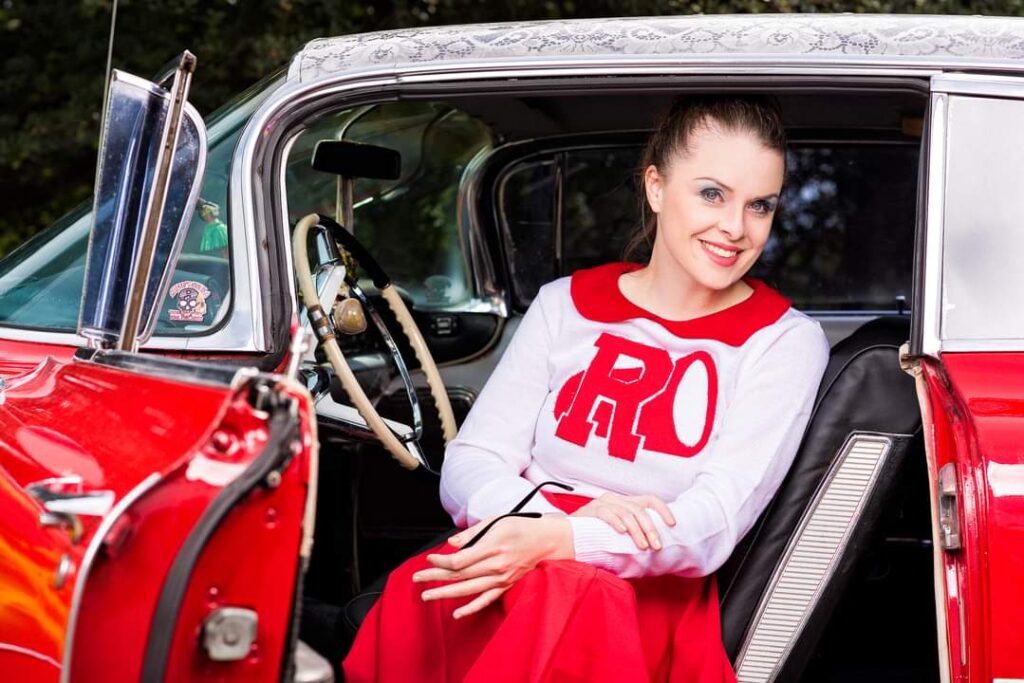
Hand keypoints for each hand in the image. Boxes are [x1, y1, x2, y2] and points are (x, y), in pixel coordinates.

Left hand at [412, 514, 572, 618]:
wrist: (548, 540)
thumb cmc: (522, 527)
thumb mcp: (496, 521)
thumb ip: (472, 533)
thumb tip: (452, 544)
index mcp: (492, 547)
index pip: (459, 560)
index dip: (441, 561)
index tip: (430, 558)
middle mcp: (496, 566)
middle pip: (459, 575)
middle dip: (435, 577)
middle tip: (416, 578)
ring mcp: (501, 578)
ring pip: (468, 589)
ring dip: (445, 593)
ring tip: (427, 596)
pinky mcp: (506, 585)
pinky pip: (486, 600)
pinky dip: (471, 608)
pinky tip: (457, 613)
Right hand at [570, 493, 675, 550]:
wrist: (567, 533)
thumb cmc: (595, 535)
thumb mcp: (618, 531)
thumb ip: (633, 533)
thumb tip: (655, 546)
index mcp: (625, 502)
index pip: (650, 500)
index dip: (663, 510)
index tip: (672, 524)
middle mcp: (615, 499)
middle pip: (639, 510)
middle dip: (651, 529)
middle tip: (656, 546)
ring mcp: (602, 503)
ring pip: (626, 513)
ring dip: (637, 531)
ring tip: (643, 546)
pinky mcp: (590, 510)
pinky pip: (606, 513)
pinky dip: (616, 522)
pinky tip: (622, 532)